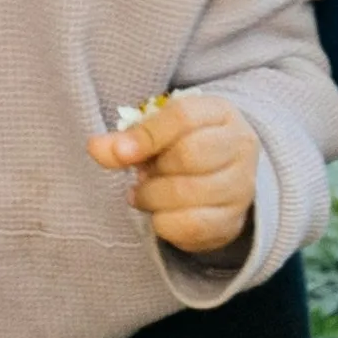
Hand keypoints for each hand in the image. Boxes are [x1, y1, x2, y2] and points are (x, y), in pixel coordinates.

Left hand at [90, 86, 259, 253]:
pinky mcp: (233, 220)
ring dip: (153, 197)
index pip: (183, 116)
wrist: (221, 178)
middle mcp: (239, 146)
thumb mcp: (159, 132)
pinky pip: (192, 225)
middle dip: (152, 170)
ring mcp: (241, 185)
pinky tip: (158, 214)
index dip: (146, 135)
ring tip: (143, 194)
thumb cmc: (184, 147)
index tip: (120, 153)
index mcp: (220, 112)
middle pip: (188, 155)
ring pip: (189, 193)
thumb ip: (126, 139)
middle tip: (139, 175)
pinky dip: (164, 222)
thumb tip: (96, 148)